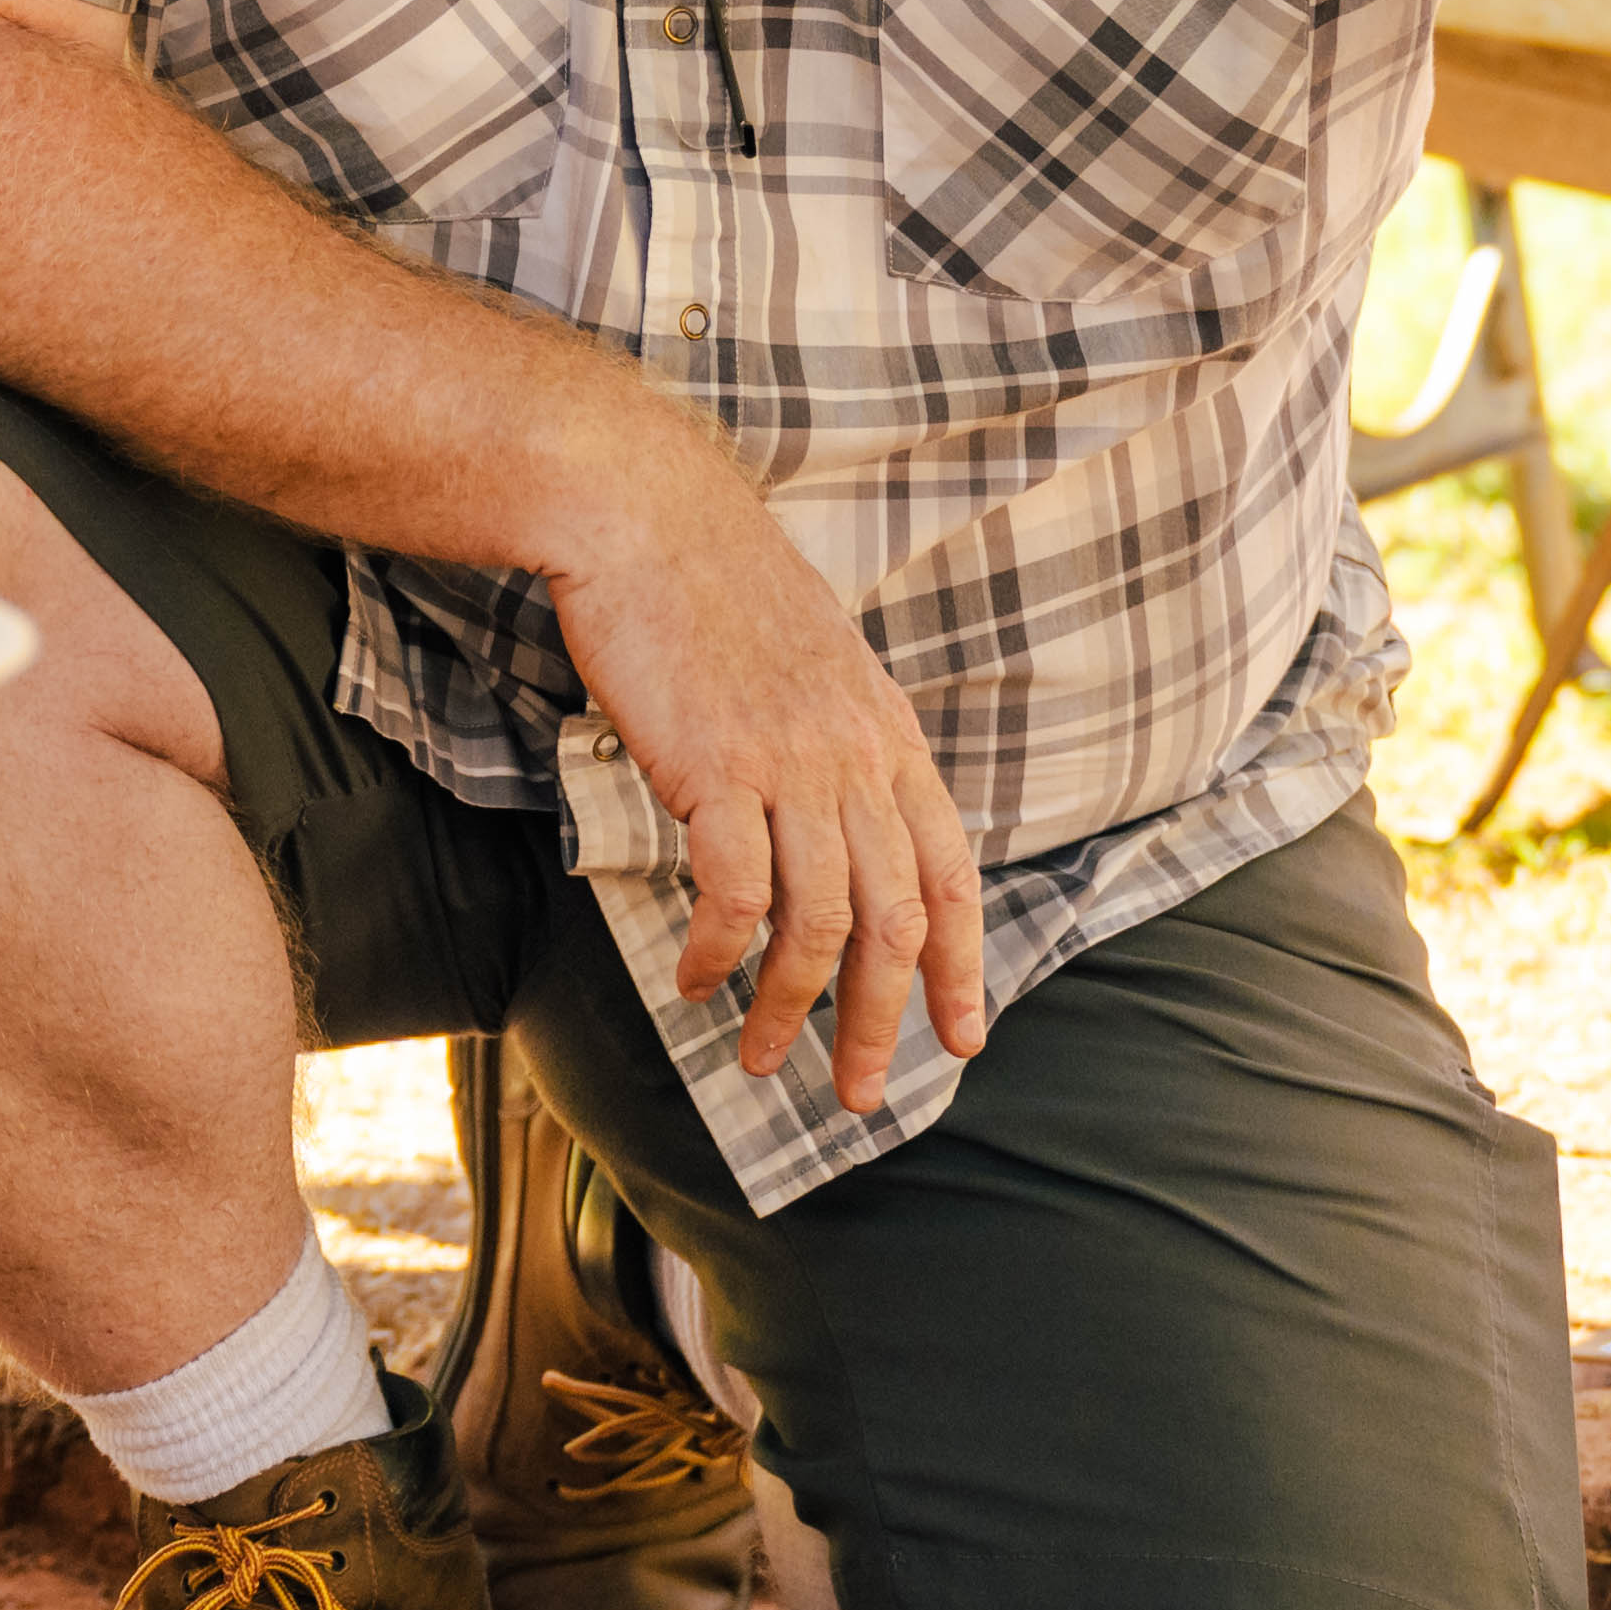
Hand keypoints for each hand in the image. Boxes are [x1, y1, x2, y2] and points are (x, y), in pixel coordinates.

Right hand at [533, 482, 986, 1113]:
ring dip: (791, 1008)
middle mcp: (855, 758)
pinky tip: (696, 981)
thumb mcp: (813, 665)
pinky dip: (721, 954)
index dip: (961, 966)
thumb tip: (837, 822)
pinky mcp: (717, 768)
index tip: (962, 1039)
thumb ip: (838, 744)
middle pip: (895, 921)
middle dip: (886, 1022)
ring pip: (820, 925)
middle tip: (862, 1093)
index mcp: (886, 736)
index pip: (950, 874)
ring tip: (762, 1059)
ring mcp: (791, 764)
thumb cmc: (716, 589)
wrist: (648, 516)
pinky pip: (734, 895)